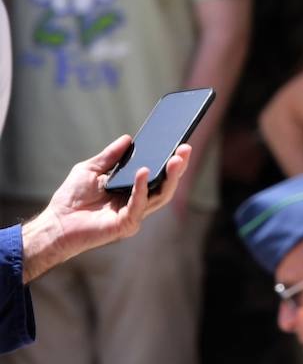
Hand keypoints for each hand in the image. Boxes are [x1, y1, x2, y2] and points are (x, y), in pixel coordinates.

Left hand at [21, 135, 190, 282]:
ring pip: (161, 196)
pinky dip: (142, 188)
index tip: (179, 143)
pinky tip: (143, 172)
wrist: (55, 224)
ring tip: (175, 159)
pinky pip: (139, 205)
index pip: (157, 175)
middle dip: (178, 167)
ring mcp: (134, 215)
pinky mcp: (126, 224)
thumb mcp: (90, 169)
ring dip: (170, 177)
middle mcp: (138, 203)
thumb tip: (127, 139)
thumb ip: (109, 156)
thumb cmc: (71, 199)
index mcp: (132, 190)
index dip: (169, 161)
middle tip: (186, 149)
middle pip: (166, 185)